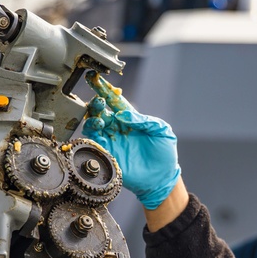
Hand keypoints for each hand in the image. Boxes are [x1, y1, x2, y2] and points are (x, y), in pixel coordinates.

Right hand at [83, 71, 180, 208]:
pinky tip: (96, 132)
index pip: (116, 102)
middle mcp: (119, 128)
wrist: (162, 178)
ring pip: (94, 126)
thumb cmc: (165, 154)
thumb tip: (123, 115)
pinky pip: (94, 144)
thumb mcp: (161, 131)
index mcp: (131, 120)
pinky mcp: (108, 155)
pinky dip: (91, 136)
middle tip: (98, 101)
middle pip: (102, 112)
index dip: (105, 90)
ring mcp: (112, 141)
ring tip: (99, 119)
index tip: (96, 79)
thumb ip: (144, 120)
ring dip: (93, 119)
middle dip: (97, 104)